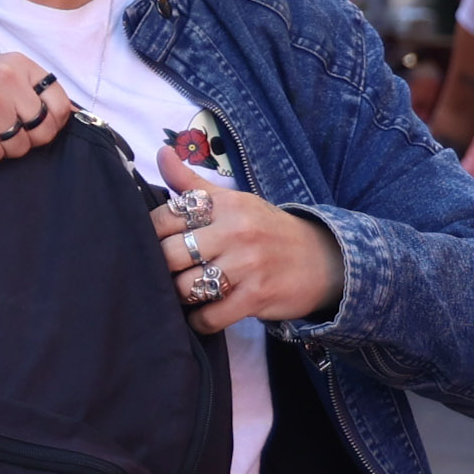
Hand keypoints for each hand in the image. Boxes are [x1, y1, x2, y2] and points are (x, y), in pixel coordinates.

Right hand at [0, 54, 65, 165]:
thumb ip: (29, 92)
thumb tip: (75, 115)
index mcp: (16, 63)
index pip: (60, 103)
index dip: (50, 124)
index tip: (30, 127)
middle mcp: (4, 76)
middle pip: (42, 129)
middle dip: (23, 139)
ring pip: (20, 146)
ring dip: (0, 148)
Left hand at [154, 148, 345, 332]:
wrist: (323, 259)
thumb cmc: (266, 229)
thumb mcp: (233, 201)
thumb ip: (192, 183)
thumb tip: (162, 153)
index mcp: (225, 205)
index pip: (166, 218)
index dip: (150, 235)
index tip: (154, 244)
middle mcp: (235, 231)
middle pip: (170, 254)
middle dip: (161, 269)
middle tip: (167, 273)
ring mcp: (247, 265)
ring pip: (186, 288)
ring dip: (180, 296)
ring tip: (186, 292)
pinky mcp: (257, 296)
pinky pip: (210, 316)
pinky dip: (200, 321)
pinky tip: (203, 313)